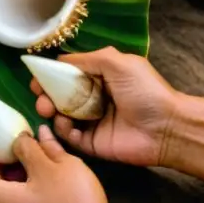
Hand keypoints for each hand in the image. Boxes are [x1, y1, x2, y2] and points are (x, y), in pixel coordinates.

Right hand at [30, 48, 179, 168]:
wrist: (167, 128)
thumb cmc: (144, 91)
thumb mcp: (117, 62)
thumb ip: (86, 59)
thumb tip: (58, 62)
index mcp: (99, 77)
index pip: (67, 75)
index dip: (50, 77)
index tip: (37, 80)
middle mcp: (93, 98)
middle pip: (59, 96)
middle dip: (46, 96)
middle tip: (42, 100)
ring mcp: (91, 122)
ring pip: (60, 116)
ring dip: (51, 112)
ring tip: (51, 112)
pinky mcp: (91, 143)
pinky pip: (68, 137)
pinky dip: (63, 131)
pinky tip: (67, 127)